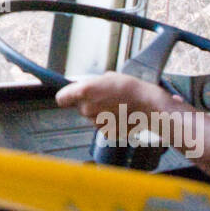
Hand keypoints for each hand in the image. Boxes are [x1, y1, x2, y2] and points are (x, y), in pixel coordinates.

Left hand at [55, 72, 176, 122]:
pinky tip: (120, 115)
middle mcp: (86, 108)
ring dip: (100, 113)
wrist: (148, 105)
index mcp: (83, 92)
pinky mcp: (106, 133)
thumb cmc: (130, 88)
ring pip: (92, 117)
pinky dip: (109, 122)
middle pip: (80, 107)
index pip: (61, 98)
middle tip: (104, 97)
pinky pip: (103, 126)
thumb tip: (87, 87)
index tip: (72, 95)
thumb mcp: (108, 77)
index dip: (67, 96)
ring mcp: (95, 122)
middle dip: (88, 103)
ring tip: (116, 106)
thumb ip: (92, 84)